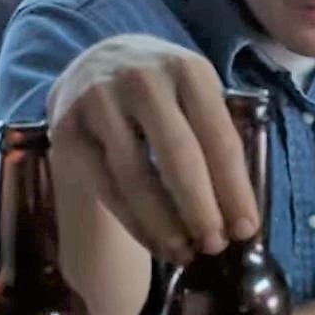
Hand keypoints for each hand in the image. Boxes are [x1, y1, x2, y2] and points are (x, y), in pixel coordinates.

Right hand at [45, 33, 259, 264]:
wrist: (99, 62)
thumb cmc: (166, 89)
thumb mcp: (197, 93)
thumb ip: (218, 136)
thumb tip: (240, 211)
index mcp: (188, 70)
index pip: (218, 137)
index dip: (234, 188)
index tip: (247, 228)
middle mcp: (143, 80)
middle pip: (178, 155)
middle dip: (200, 207)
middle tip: (215, 245)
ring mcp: (100, 102)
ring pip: (135, 176)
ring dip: (164, 223)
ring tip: (186, 252)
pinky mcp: (67, 129)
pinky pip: (106, 186)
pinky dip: (135, 222)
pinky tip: (156, 242)